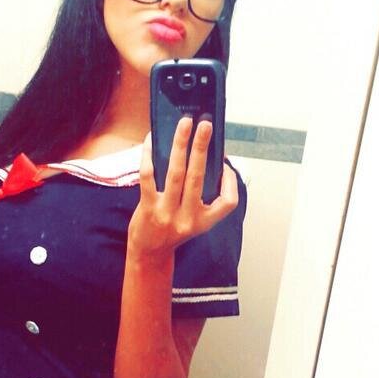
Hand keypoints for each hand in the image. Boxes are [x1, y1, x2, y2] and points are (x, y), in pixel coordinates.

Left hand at [127, 116, 238, 261]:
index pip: (228, 202)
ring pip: (176, 174)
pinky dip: (149, 156)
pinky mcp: (148, 209)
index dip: (230, 181)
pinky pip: (149, 177)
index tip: (225, 164)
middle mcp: (188, 218)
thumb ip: (205, 196)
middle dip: (202, 148)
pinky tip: (151, 139)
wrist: (149, 253)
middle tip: (205, 124)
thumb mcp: (196, 220)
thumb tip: (207, 158)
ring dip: (180, 145)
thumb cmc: (173, 230)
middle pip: (198, 177)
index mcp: (205, 221)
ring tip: (184, 124)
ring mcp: (167, 214)